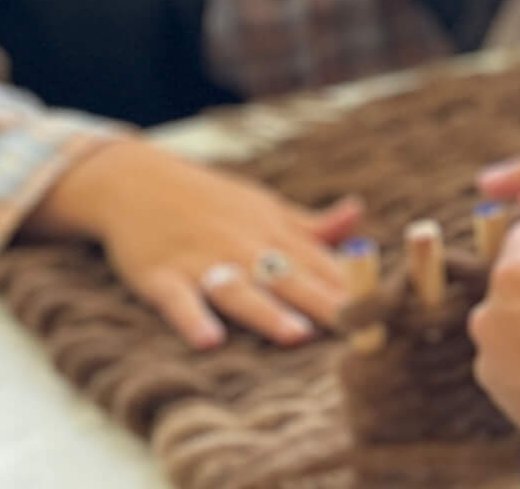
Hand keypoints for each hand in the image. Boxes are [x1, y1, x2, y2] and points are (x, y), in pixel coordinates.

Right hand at [24, 138, 361, 349]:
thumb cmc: (206, 199)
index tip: (386, 310)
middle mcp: (242, 246)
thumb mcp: (263, 205)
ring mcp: (201, 261)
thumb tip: (360, 213)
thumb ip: (310, 223)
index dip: (353, 286)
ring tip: (296, 333)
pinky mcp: (160, 276)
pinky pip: (178, 300)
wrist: (133, 179)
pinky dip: (192, 319)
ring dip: (266, 311)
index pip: (321, 263)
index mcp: (272, 231)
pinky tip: (209, 341)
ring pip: (239, 290)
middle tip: (357, 327)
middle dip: (324, 303)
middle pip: (289, 278)